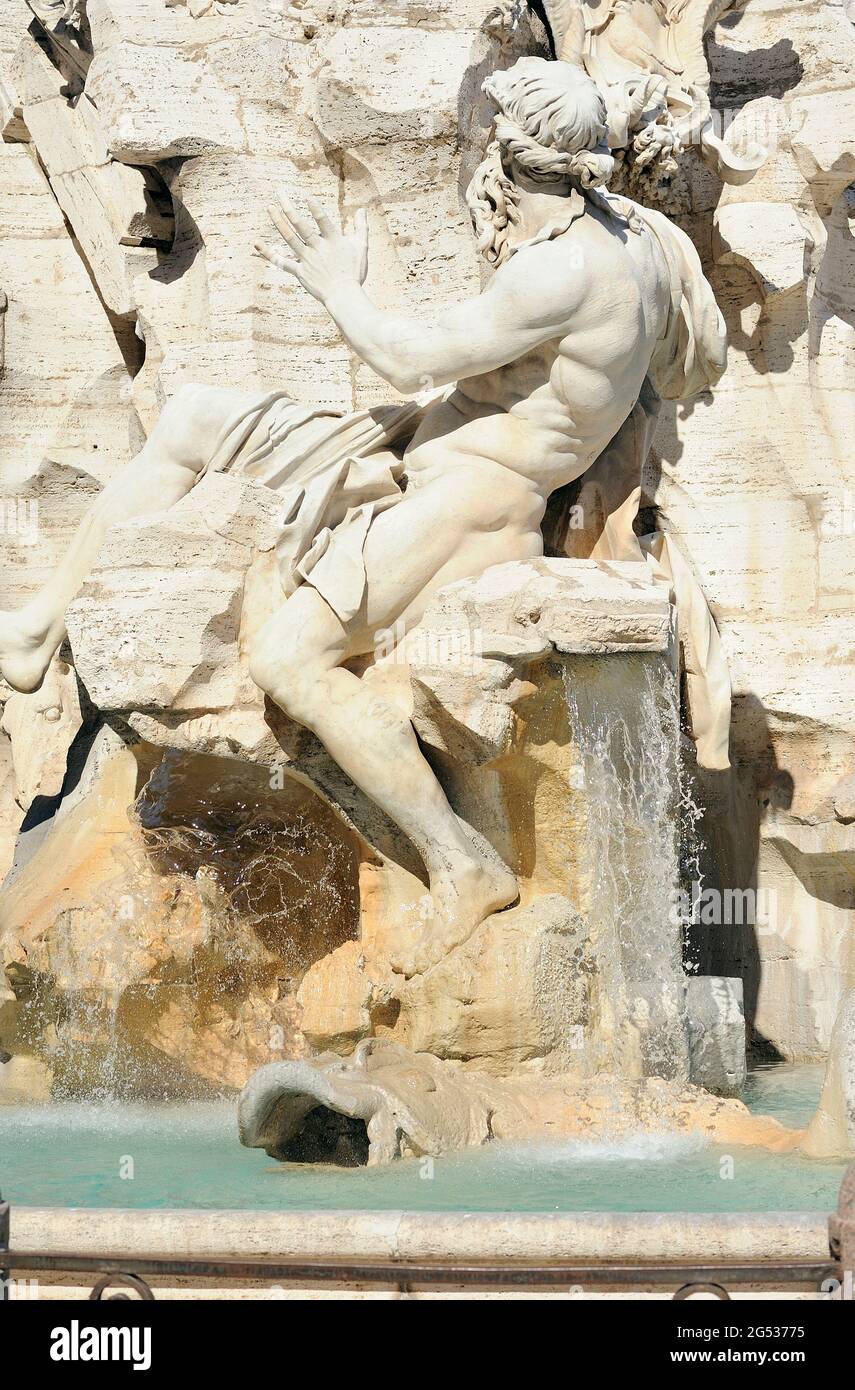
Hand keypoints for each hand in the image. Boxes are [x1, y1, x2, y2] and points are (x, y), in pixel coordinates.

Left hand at [255, 190, 368, 304]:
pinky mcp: (299, 272)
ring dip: (278, 222)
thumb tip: (362, 209)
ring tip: (270, 207)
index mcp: (333, 241)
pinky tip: (257, 243)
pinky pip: (281, 262)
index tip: (307, 198)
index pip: (323, 221)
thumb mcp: (362, 248)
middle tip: (279, 193)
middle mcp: (318, 248)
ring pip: (289, 238)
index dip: (315, 209)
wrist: (344, 297)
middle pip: (300, 225)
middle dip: (289, 208)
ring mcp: (307, 260)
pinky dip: (268, 254)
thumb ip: (361, 227)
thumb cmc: (354, 272)